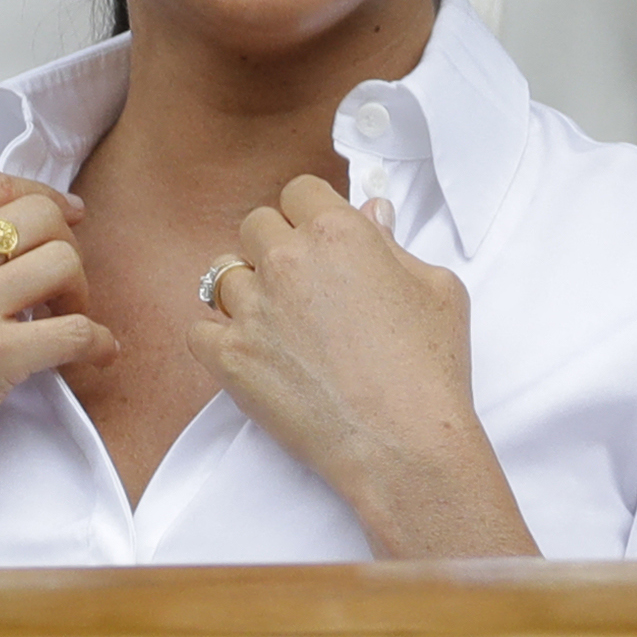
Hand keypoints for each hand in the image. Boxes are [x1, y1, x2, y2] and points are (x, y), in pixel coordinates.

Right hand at [0, 171, 117, 568]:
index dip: (42, 195)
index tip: (67, 215)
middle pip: (39, 216)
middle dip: (66, 245)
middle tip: (60, 286)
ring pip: (64, 263)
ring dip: (81, 292)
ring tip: (66, 321)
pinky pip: (76, 331)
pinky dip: (99, 343)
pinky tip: (96, 355)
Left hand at [189, 175, 535, 558]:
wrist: (403, 445)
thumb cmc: (430, 369)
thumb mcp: (437, 289)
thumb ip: (394, 242)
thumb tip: (371, 211)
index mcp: (337, 233)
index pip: (298, 191)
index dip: (309, 214)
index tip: (318, 239)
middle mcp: (286, 260)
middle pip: (256, 225)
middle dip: (275, 247)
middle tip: (302, 286)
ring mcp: (252, 307)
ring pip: (223, 274)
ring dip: (247, 291)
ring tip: (279, 325)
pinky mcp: (228, 354)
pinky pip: (198, 329)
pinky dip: (217, 339)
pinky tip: (251, 353)